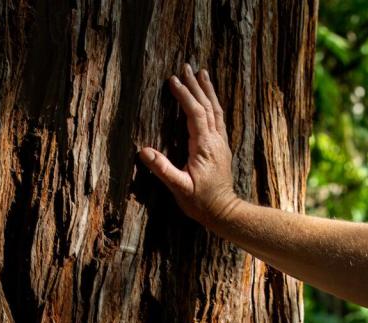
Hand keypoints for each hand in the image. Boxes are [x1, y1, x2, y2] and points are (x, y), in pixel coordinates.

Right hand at [140, 64, 240, 228]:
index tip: (173, 80)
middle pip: (206, 106)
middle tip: (186, 66)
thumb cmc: (200, 202)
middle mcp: (215, 140)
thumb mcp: (179, 188)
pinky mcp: (221, 147)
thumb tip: (143, 151)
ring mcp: (221, 143)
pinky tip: (209, 99)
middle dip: (195, 85)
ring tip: (202, 73)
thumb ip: (162, 169)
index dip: (184, 95)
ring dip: (207, 90)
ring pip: (215, 109)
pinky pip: (218, 118)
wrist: (224, 211)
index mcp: (204, 146)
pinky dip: (212, 103)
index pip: (194, 113)